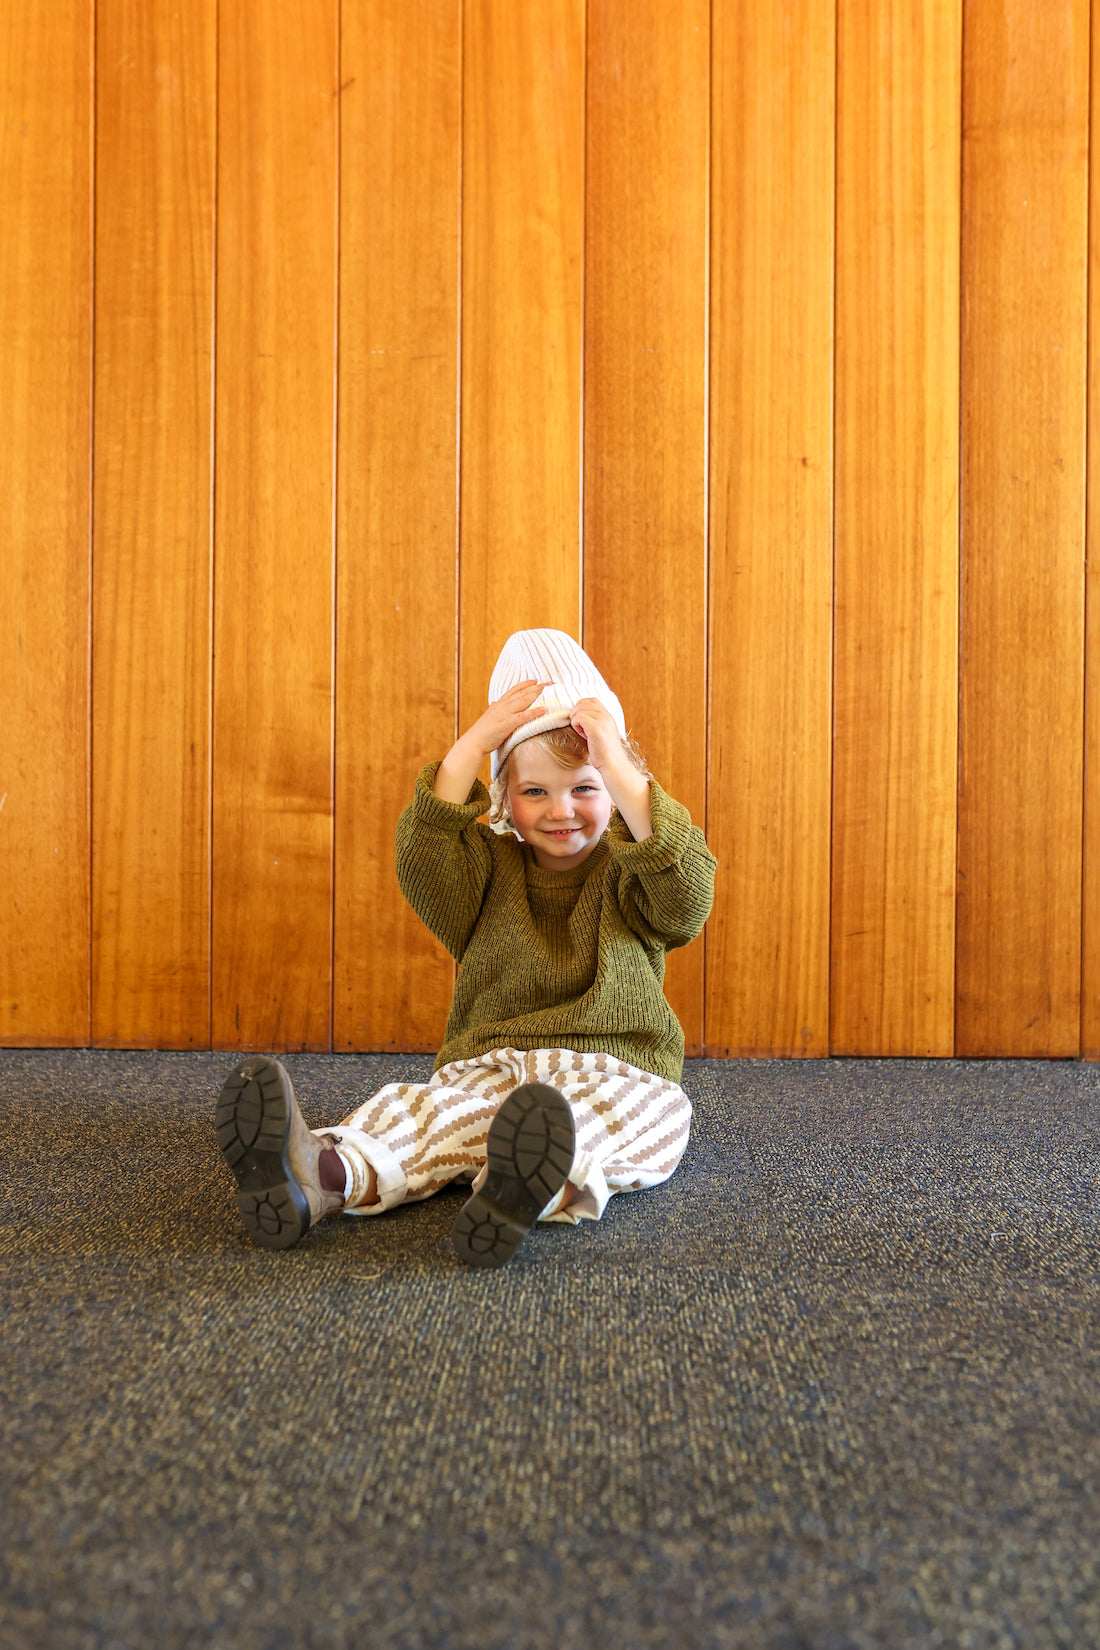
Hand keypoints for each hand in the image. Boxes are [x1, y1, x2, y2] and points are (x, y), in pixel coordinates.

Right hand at [433, 680, 548, 805]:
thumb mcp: (489, 716)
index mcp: (499, 704)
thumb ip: (494, 709)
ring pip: (524, 701)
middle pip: (522, 693)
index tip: (535, 680)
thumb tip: (495, 702)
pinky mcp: (507, 724)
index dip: (526, 684)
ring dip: (538, 695)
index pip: (514, 690)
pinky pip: (524, 716)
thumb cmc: (482, 732)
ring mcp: (505, 714)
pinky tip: (544, 710)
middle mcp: (502, 706)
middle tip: (550, 683)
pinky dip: (535, 712)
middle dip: (537, 687)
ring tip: (550, 691)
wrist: (474, 741)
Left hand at [570, 697, 652, 843]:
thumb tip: (577, 716)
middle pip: (582, 702)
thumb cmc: (604, 754)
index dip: (581, 708)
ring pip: (578, 709)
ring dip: (576, 720)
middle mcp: (606, 715)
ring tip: (583, 733)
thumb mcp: (601, 734)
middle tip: (581, 729)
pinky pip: (578, 717)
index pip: (590, 700)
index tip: (581, 723)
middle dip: (577, 714)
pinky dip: (576, 726)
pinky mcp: (596, 728)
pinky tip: (582, 735)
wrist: (613, 765)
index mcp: (608, 715)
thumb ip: (594, 723)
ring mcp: (602, 720)